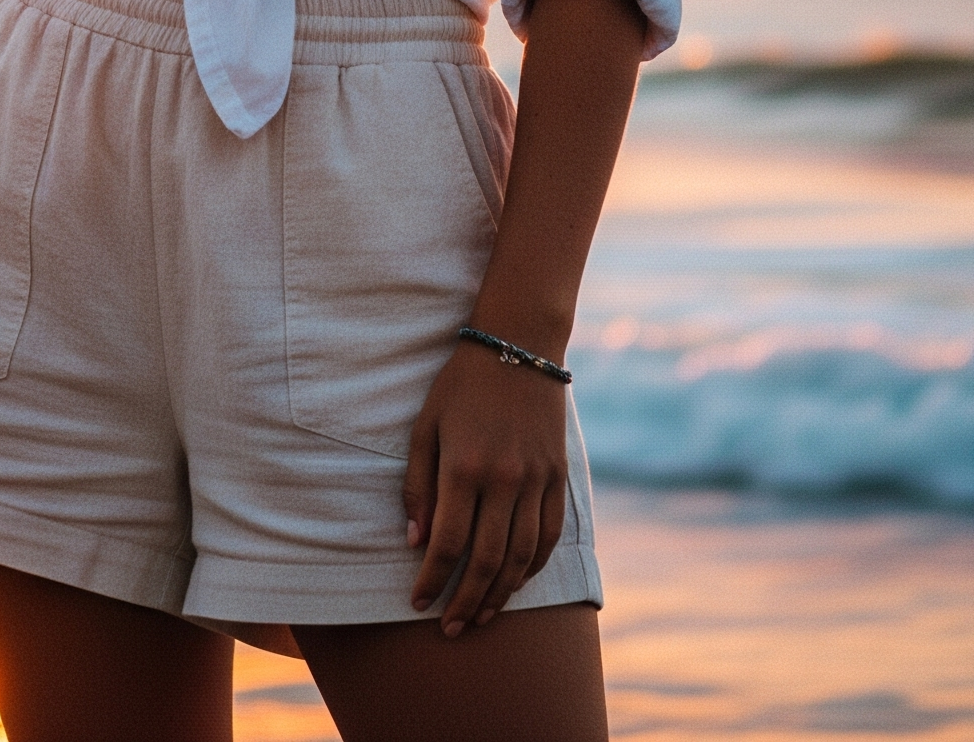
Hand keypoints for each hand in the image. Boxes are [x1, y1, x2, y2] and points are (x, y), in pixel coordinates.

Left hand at [403, 339, 568, 635]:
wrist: (518, 346)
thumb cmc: (460, 385)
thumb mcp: (425, 426)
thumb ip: (418, 485)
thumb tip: (414, 542)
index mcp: (463, 466)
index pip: (446, 543)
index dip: (431, 580)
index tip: (417, 602)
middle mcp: (503, 479)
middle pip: (485, 561)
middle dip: (465, 601)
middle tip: (450, 628)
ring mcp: (536, 480)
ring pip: (521, 557)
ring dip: (500, 594)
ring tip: (480, 615)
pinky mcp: (558, 477)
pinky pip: (548, 536)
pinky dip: (533, 567)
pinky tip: (515, 583)